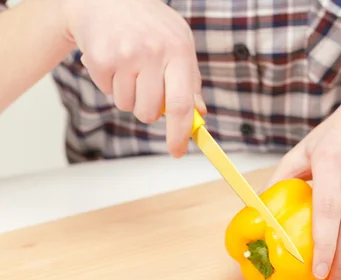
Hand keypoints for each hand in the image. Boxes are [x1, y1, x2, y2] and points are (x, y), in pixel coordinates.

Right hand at [60, 0, 205, 156]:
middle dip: (148, 111)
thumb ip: (191, 80)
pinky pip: (107, 93)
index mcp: (179, 51)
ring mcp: (125, 55)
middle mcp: (153, 53)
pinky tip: (113, 60)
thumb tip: (199, 114)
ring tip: (129, 66)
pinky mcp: (100, 59)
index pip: (182, 104)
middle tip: (146, 87)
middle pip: (150, 112)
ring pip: (128, 105)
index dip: (179, 133)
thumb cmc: (149, 25)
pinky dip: (110, 83)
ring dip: (128, 95)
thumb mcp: (178, 44)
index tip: (177, 152)